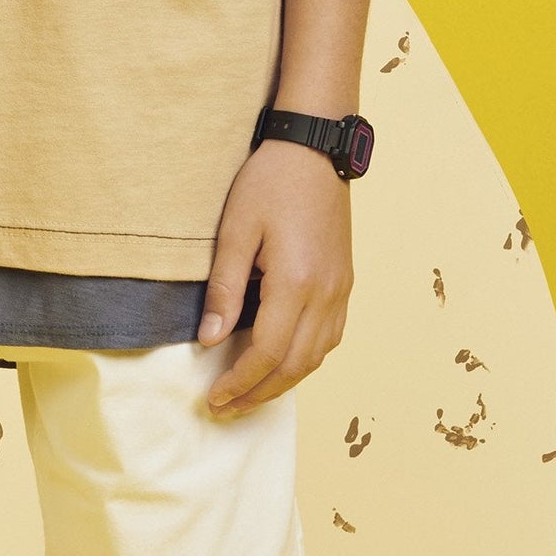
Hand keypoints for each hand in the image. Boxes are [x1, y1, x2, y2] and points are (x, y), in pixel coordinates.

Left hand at [200, 140, 352, 414]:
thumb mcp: (235, 230)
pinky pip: (329, 337)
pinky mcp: (345, 281)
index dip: (239, 383)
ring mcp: (341, 290)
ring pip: (316, 357)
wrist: (314, 147)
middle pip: (294, 365)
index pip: (266, 354)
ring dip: (283, 381)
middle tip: (227, 408)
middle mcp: (326, 295)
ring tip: (250, 392)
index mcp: (296, 283)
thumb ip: (224, 288)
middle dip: (259, 393)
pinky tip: (283, 359)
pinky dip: (305, 358)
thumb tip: (210, 341)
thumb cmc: (270, 181)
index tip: (214, 399)